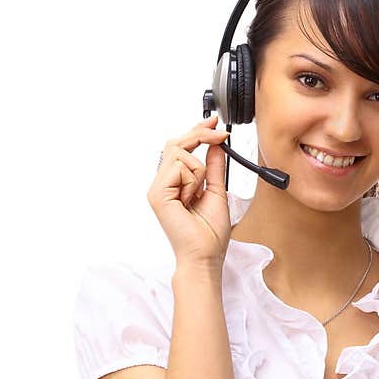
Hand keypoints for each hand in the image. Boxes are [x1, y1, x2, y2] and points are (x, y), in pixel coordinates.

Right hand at [147, 114, 231, 269]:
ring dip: (199, 171)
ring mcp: (157, 188)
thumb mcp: (217, 191)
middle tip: (221, 135)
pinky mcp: (157, 193)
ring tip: (198, 195)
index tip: (214, 122)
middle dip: (201, 134)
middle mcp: (162, 183)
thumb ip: (214, 167)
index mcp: (174, 182)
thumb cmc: (209, 233)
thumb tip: (216, 145)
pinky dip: (193, 180)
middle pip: (176, 143)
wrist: (205, 255)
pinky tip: (191, 199)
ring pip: (181, 154)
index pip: (181, 148)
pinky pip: (180, 167)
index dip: (197, 131)